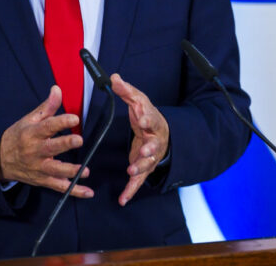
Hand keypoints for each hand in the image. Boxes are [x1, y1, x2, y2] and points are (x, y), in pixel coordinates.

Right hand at [0, 86, 92, 197]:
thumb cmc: (18, 136)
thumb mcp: (29, 119)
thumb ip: (47, 106)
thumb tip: (58, 89)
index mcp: (32, 133)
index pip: (47, 126)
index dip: (60, 121)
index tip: (74, 117)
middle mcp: (35, 151)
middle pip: (51, 148)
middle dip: (65, 144)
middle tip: (79, 140)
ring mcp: (39, 167)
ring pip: (55, 171)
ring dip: (70, 171)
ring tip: (84, 171)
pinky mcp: (43, 180)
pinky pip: (59, 187)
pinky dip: (74, 191)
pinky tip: (88, 192)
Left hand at [110, 73, 169, 205]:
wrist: (161, 133)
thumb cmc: (147, 116)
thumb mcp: (138, 101)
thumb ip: (126, 91)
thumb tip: (114, 77)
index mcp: (153, 122)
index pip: (151, 119)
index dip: (147, 119)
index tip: (141, 118)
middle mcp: (156, 141)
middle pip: (154, 146)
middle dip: (149, 149)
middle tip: (143, 151)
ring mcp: (151, 157)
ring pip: (148, 164)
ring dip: (140, 168)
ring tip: (131, 171)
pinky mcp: (144, 169)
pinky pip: (138, 181)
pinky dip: (131, 191)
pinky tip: (122, 199)